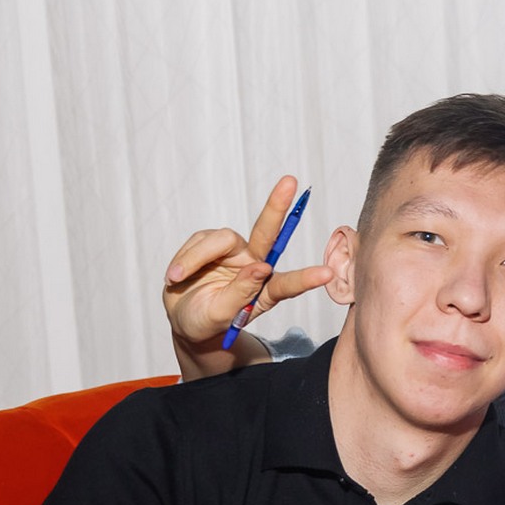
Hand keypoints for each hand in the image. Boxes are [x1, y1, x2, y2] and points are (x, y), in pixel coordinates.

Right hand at [163, 175, 333, 380]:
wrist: (183, 317)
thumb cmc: (205, 321)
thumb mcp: (219, 316)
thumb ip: (239, 294)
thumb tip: (260, 268)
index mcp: (265, 292)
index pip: (288, 284)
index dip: (306, 279)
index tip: (327, 274)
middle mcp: (256, 266)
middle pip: (268, 235)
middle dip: (277, 207)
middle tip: (290, 183)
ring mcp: (236, 252)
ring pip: (222, 239)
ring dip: (197, 258)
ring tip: (177, 277)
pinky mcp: (213, 242)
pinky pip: (200, 241)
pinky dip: (186, 258)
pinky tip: (177, 275)